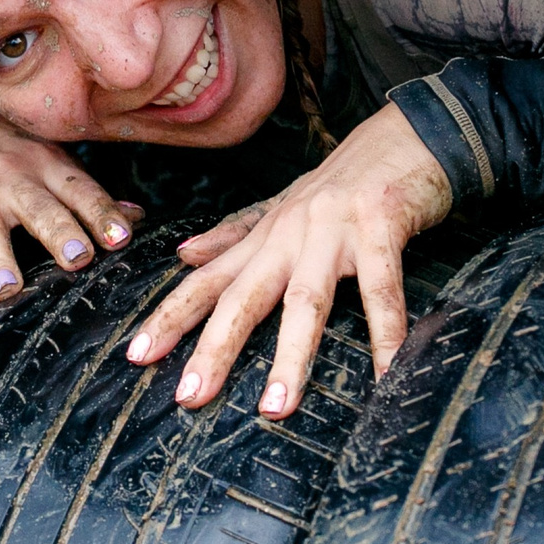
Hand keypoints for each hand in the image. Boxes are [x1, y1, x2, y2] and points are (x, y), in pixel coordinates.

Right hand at [0, 101, 141, 295]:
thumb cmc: (8, 150)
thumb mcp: (50, 159)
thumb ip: (86, 193)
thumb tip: (137, 217)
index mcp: (47, 165)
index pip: (79, 191)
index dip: (100, 214)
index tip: (120, 238)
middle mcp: (13, 177)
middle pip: (39, 208)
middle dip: (59, 233)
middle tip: (77, 259)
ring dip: (0, 256)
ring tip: (9, 286)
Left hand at [123, 104, 451, 417]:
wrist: (406, 135)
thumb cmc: (346, 183)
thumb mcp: (284, 208)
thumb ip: (235, 235)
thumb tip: (183, 255)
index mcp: (265, 236)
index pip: (207, 281)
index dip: (170, 317)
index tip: (137, 356)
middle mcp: (290, 234)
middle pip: (244, 297)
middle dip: (214, 348)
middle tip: (189, 397)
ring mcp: (334, 231)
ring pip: (306, 301)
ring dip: (290, 356)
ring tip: (276, 407)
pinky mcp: (381, 227)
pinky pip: (383, 290)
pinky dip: (387, 334)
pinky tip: (390, 374)